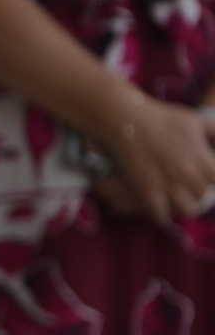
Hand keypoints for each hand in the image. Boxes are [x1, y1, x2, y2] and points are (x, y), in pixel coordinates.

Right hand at [101, 98, 214, 223]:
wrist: (128, 121)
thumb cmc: (162, 118)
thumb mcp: (195, 120)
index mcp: (200, 156)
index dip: (212, 180)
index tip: (205, 179)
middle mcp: (187, 172)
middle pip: (202, 194)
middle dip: (197, 191)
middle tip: (188, 188)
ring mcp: (167, 183)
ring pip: (186, 209)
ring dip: (184, 206)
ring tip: (178, 202)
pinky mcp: (147, 190)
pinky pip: (160, 214)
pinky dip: (162, 216)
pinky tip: (160, 212)